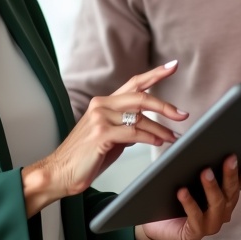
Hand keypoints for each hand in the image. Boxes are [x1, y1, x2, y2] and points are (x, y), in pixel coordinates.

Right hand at [21, 61, 187, 215]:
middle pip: (140, 97)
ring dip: (161, 129)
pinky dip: (150, 138)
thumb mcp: (109, 138)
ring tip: (173, 137)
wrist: (59, 173)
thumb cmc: (84, 158)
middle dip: (165, 105)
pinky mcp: (101, 134)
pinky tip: (158, 142)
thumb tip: (145, 127)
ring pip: (140, 118)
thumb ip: (126, 128)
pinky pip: (133, 133)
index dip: (155, 74)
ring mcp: (100, 118)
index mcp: (104, 103)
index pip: (134, 83)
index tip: (172, 66)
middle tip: (182, 114)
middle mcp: (101, 106)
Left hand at [136, 154, 240, 239]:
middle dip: (230, 175)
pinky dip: (189, 203)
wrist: (156, 226)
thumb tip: (210, 148)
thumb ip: (203, 170)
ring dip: (212, 187)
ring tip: (206, 172)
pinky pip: (195, 217)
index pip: (238, 185)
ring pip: (216, 204)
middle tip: (229, 158)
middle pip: (230, 192)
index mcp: (224, 200)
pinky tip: (182, 191)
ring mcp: (210, 225)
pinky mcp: (194, 233)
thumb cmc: (175, 201)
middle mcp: (222, 213)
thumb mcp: (190, 182)